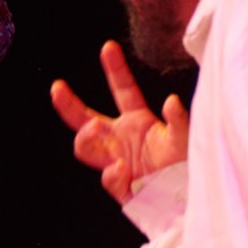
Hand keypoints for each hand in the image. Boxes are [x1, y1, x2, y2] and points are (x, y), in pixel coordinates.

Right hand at [51, 40, 188, 204]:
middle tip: (57, 88)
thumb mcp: (187, 138)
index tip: (108, 46)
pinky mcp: (120, 187)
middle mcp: (121, 140)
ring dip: (86, 137)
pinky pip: (108, 178)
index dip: (114, 69)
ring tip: (95, 128)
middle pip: (84, 119)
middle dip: (68, 103)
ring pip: (84, 148)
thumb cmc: (189, 165)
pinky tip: (123, 169)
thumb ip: (179, 121)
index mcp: (137, 121)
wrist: (190, 201)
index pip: (122, 91)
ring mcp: (116, 163)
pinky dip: (113, 173)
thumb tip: (170, 101)